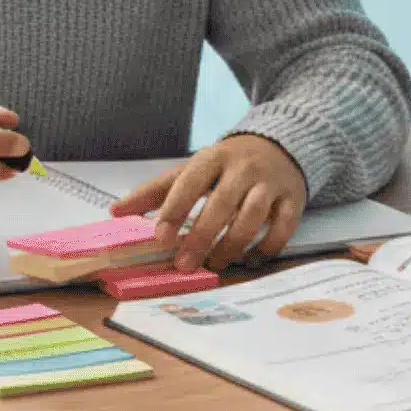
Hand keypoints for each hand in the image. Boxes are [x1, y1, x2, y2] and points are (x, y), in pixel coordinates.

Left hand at [109, 134, 306, 271]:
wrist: (281, 145)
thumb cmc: (226, 164)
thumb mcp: (192, 169)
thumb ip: (156, 190)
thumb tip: (116, 211)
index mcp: (213, 157)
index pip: (190, 180)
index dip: (174, 208)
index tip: (159, 236)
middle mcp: (244, 167)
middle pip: (222, 203)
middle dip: (201, 237)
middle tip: (184, 265)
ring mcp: (271, 182)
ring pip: (252, 216)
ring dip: (232, 245)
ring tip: (214, 265)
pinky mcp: (294, 198)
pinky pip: (283, 227)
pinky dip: (266, 247)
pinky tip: (250, 260)